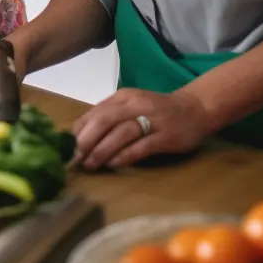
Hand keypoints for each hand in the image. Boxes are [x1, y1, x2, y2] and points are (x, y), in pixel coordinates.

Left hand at [71, 87, 212, 171]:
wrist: (194, 109)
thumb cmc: (156, 110)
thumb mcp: (130, 106)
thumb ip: (109, 117)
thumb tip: (81, 135)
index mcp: (123, 97)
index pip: (95, 112)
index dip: (79, 130)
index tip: (68, 146)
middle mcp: (135, 105)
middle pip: (105, 120)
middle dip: (87, 140)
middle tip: (76, 158)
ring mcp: (152, 120)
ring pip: (121, 132)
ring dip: (103, 150)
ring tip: (90, 164)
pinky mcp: (165, 136)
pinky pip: (141, 146)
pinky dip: (125, 155)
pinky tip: (114, 164)